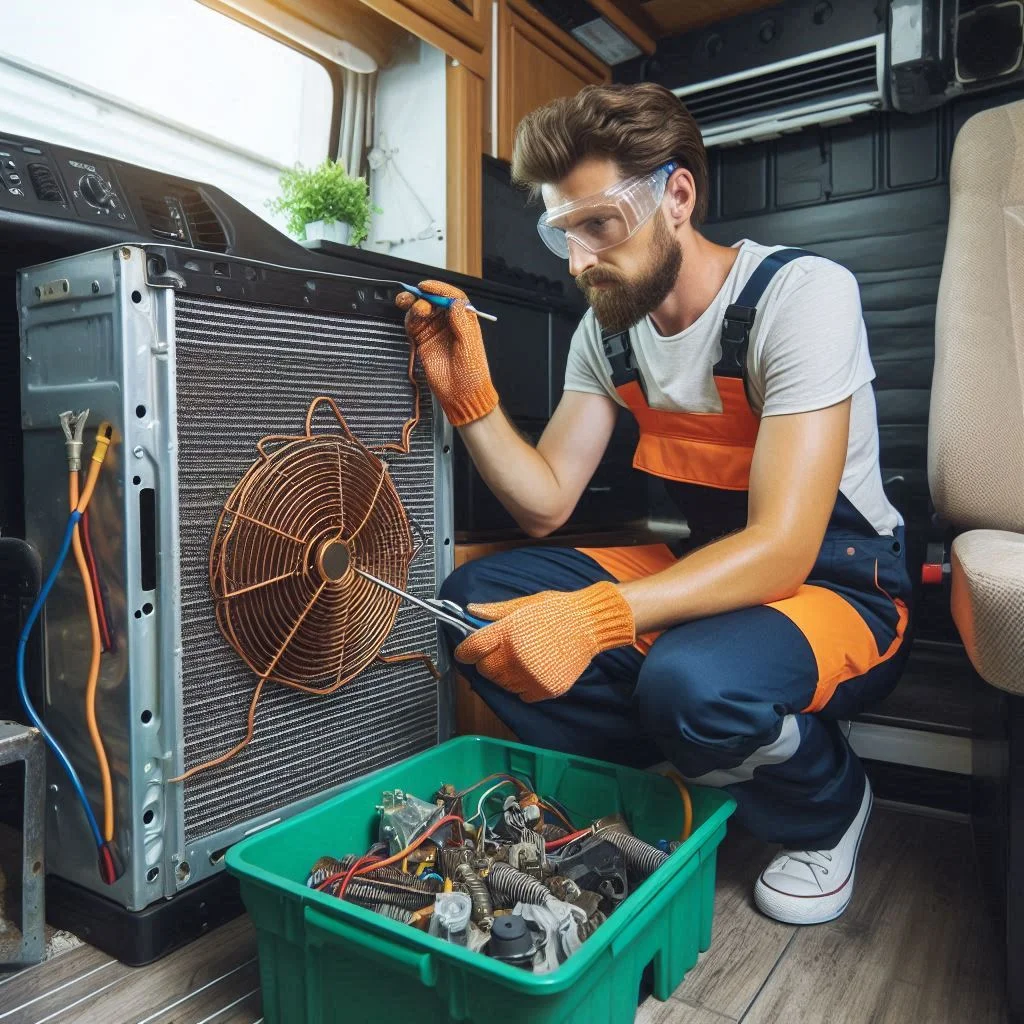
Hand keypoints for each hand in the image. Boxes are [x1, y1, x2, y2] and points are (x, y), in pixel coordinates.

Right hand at [396, 280, 498, 426]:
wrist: (461, 394)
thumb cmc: (472, 373)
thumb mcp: (470, 346)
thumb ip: (462, 323)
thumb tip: (455, 302)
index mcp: (464, 320)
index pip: (452, 297)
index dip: (439, 289)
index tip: (427, 286)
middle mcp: (448, 323)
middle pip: (433, 300)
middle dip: (423, 295)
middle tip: (417, 297)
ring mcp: (435, 331)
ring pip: (421, 310)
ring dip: (414, 305)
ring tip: (416, 309)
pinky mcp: (423, 341)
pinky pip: (413, 324)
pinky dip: (409, 318)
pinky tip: (411, 318)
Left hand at [453, 581, 634, 701]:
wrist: (590, 624)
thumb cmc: (558, 611)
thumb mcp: (524, 604)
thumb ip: (495, 611)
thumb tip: (471, 611)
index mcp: (508, 632)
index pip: (471, 649)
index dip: (466, 651)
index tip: (468, 651)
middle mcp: (517, 656)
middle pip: (485, 670)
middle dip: (488, 662)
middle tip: (502, 652)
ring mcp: (531, 675)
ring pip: (501, 684)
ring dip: (504, 675)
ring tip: (521, 659)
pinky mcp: (545, 688)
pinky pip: (521, 695)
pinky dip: (522, 687)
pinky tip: (533, 670)